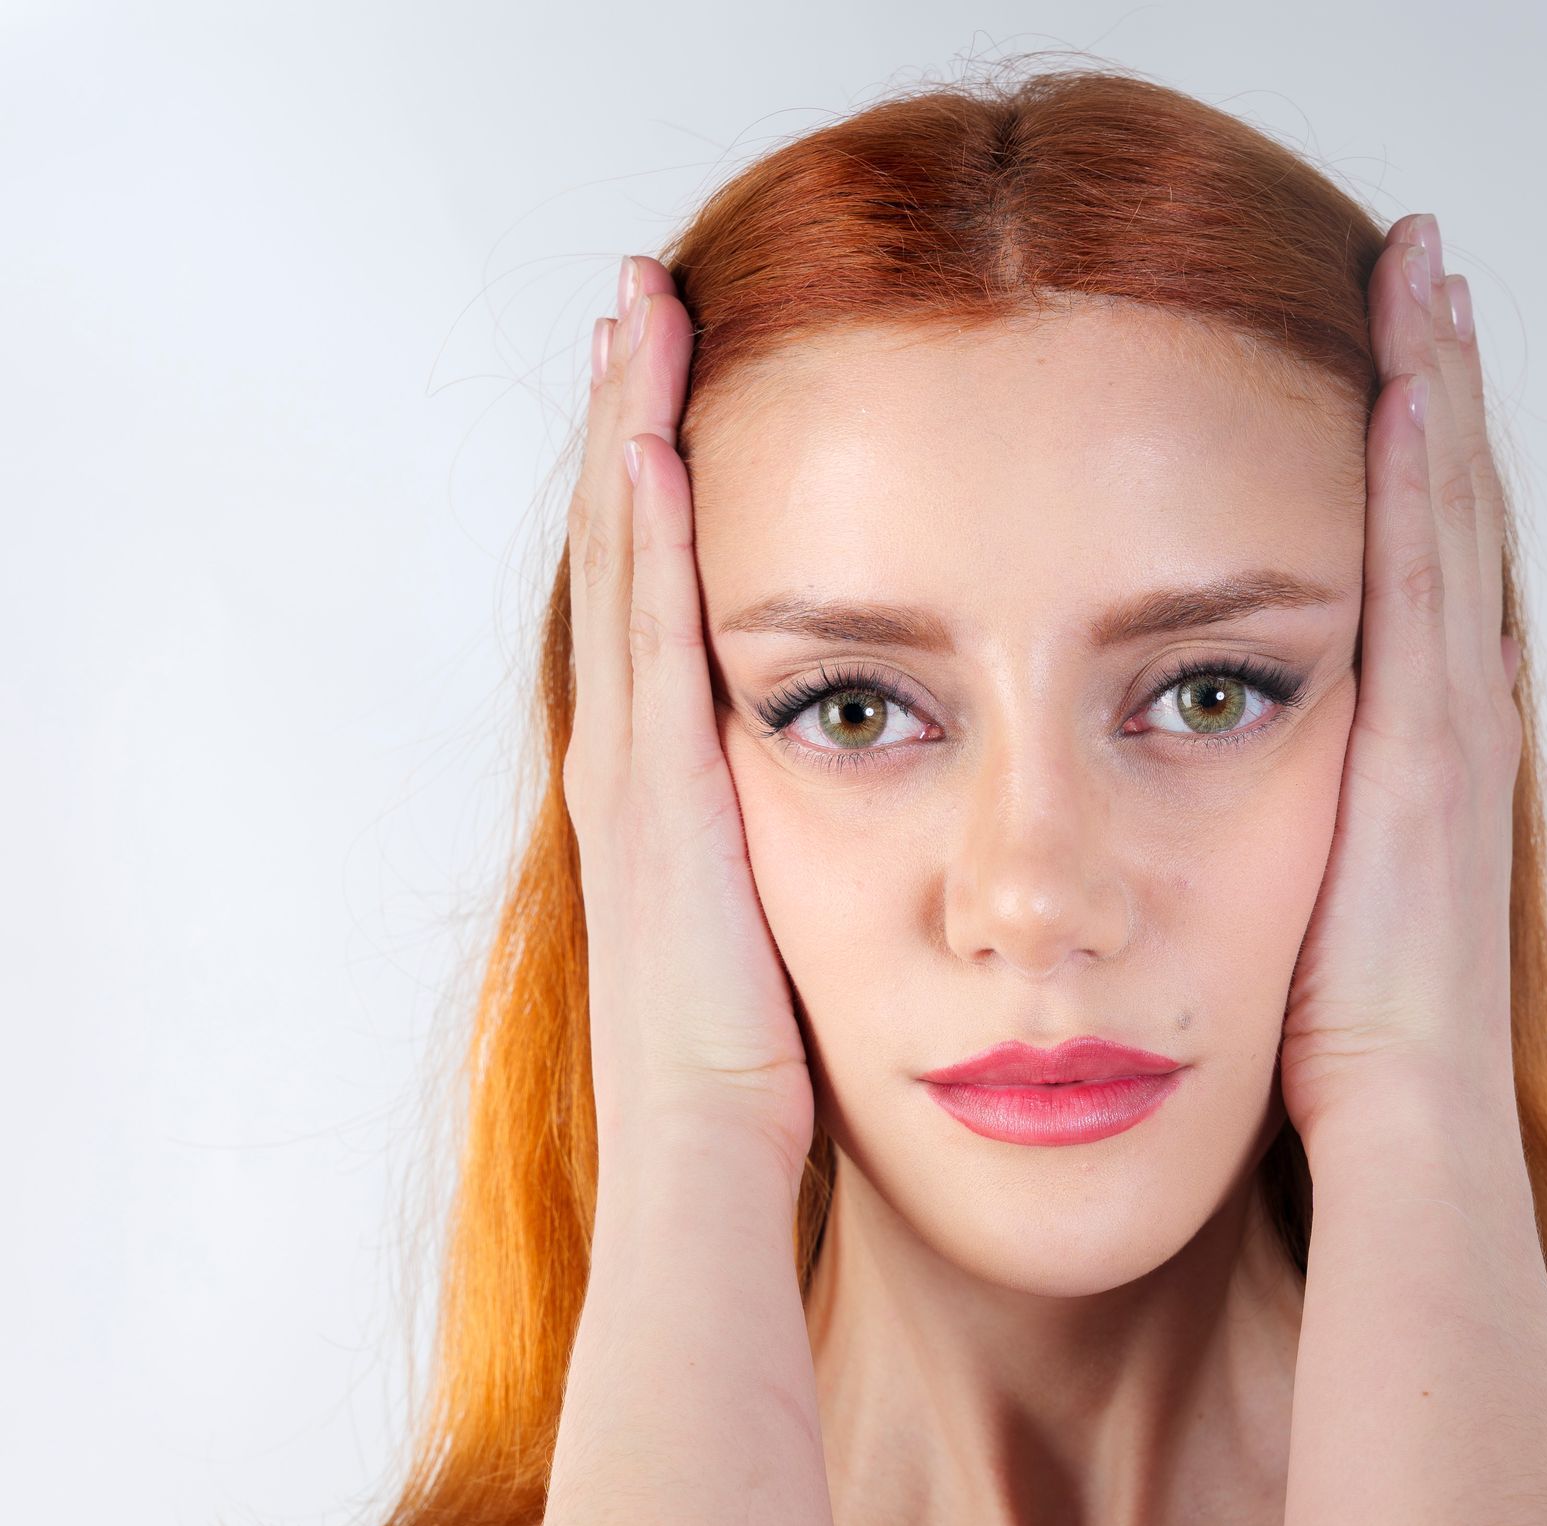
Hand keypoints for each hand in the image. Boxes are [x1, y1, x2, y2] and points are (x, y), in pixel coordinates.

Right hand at [565, 257, 816, 1190]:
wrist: (707, 1167)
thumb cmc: (760, 1095)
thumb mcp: (792, 960)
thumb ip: (818, 881)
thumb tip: (892, 843)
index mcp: (663, 810)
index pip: (653, 619)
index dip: (653, 505)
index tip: (674, 397)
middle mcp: (629, 774)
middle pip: (619, 562)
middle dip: (625, 429)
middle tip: (640, 304)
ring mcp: (630, 779)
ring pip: (619, 569)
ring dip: (623, 435)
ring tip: (638, 314)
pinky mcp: (656, 800)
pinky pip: (646, 635)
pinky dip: (640, 530)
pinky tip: (651, 432)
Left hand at [1275, 214, 1524, 1152]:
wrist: (1396, 1119)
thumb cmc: (1326, 1052)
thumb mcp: (1279, 918)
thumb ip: (1256, 838)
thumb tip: (1184, 803)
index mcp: (1410, 764)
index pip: (1410, 584)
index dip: (1406, 476)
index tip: (1381, 373)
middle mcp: (1445, 726)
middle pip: (1443, 522)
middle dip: (1430, 396)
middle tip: (1415, 273)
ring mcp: (1450, 731)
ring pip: (1448, 523)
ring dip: (1434, 395)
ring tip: (1418, 277)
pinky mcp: (1433, 751)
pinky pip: (1427, 584)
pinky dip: (1422, 480)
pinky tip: (1402, 382)